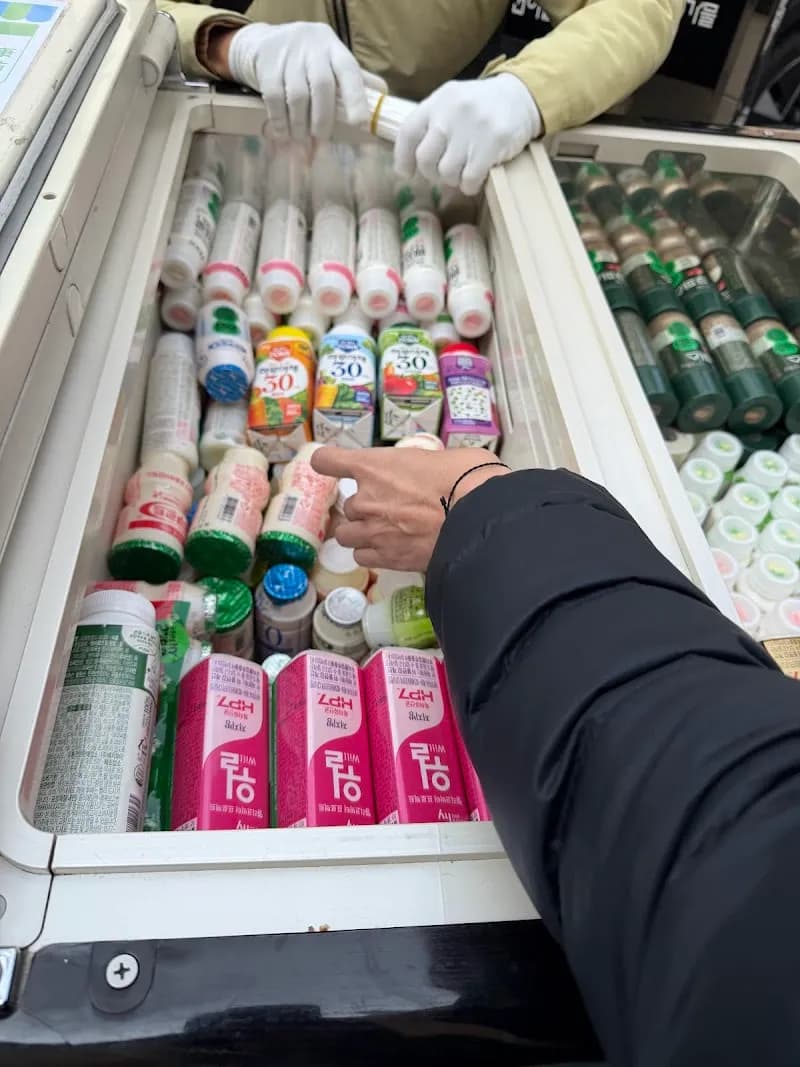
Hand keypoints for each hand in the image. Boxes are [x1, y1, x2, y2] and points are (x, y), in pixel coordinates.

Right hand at [227, 22, 369, 140]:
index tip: (360, 123)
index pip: (349, 71)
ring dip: (301, 125)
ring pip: (298, 96)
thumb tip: (380, 107)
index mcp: (335, 50)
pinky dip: (281, 122)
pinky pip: (275, 99)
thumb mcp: (332, 63)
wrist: (266, 42)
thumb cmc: (309, 61)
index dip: (356, 97)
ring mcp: (289, 56)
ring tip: (301, 140)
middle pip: (322, 86)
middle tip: (321, 138)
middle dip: (323, 118)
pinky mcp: (267, 66)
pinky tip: (284, 134)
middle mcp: (313, 49)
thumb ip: (354, 83)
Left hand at [311, 446, 509, 571]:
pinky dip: (372, 553)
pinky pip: (363, 557)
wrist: (479, 519)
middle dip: (365, 507)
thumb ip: (419, 465)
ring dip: (361, 532)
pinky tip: (390, 549)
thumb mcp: (441, 457)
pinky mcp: (386, 558)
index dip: (327, 463)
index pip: (327, 461)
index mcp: (374, 467)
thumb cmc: (467, 479)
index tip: (330, 465)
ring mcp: (373, 532)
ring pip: (346, 535)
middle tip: (389, 507)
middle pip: (347, 506)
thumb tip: (427, 473)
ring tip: (383, 532)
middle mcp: (364, 500)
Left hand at [394, 74, 541, 195]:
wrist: (521, 96)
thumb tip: (412, 161)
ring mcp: (471, 128)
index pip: (408, 132)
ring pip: (447, 173)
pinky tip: (477, 177)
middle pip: (425, 159)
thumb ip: (432, 124)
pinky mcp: (491, 143)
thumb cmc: (481, 106)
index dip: (403, 158)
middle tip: (444, 172)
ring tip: (465, 170)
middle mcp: (450, 113)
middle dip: (432, 173)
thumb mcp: (453, 103)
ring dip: (454, 180)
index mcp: (438, 101)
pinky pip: (469, 179)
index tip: (407, 172)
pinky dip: (470, 185)